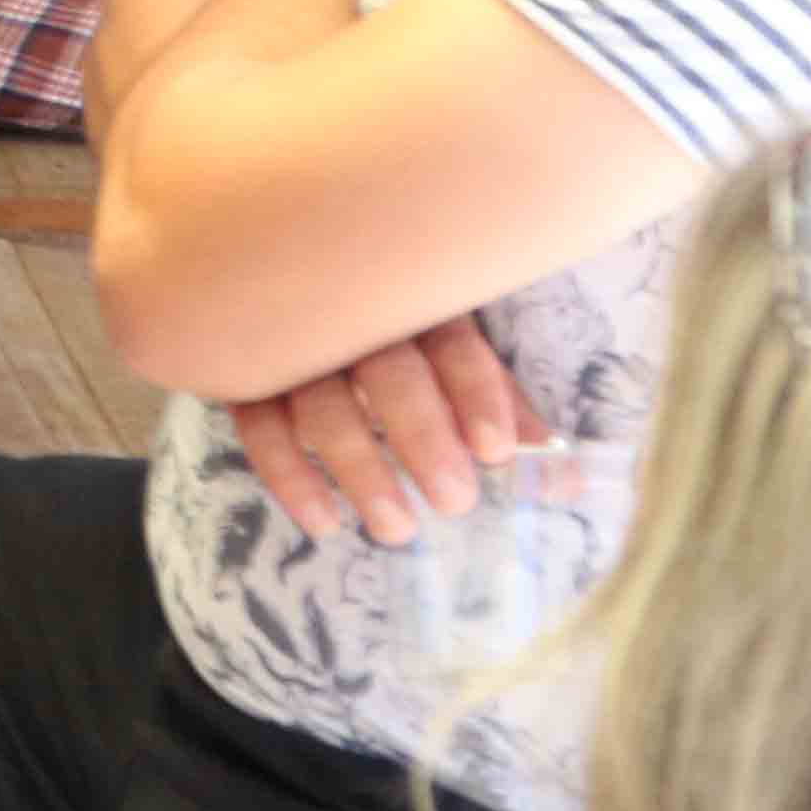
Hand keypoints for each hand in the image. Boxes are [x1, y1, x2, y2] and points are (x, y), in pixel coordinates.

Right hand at [230, 318, 537, 546]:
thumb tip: (565, 480)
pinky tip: (323, 522)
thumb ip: (506, 415)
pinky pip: (257, 424)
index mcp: (417, 304)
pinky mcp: (245, 372)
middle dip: (421, 437)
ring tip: (396, 529)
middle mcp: (351, 313)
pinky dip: (288, 475)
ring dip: (359, 467)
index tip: (496, 452)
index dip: (476, 393)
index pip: (451, 340)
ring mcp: (291, 341)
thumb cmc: (404, 343)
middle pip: (385, 368)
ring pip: (319, 400)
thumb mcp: (459, 365)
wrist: (295, 282)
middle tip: (454, 502)